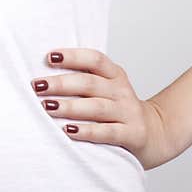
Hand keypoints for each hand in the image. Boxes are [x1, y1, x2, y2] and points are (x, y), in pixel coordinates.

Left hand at [30, 47, 175, 169]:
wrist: (154, 133)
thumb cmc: (117, 108)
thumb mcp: (107, 88)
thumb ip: (84, 78)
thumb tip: (44, 74)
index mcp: (114, 74)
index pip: (95, 58)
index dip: (72, 56)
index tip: (49, 57)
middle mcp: (121, 90)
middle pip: (89, 83)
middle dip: (61, 84)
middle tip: (37, 86)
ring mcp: (128, 112)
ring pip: (96, 107)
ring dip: (69, 106)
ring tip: (47, 107)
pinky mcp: (131, 134)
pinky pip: (107, 132)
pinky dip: (87, 131)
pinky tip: (68, 130)